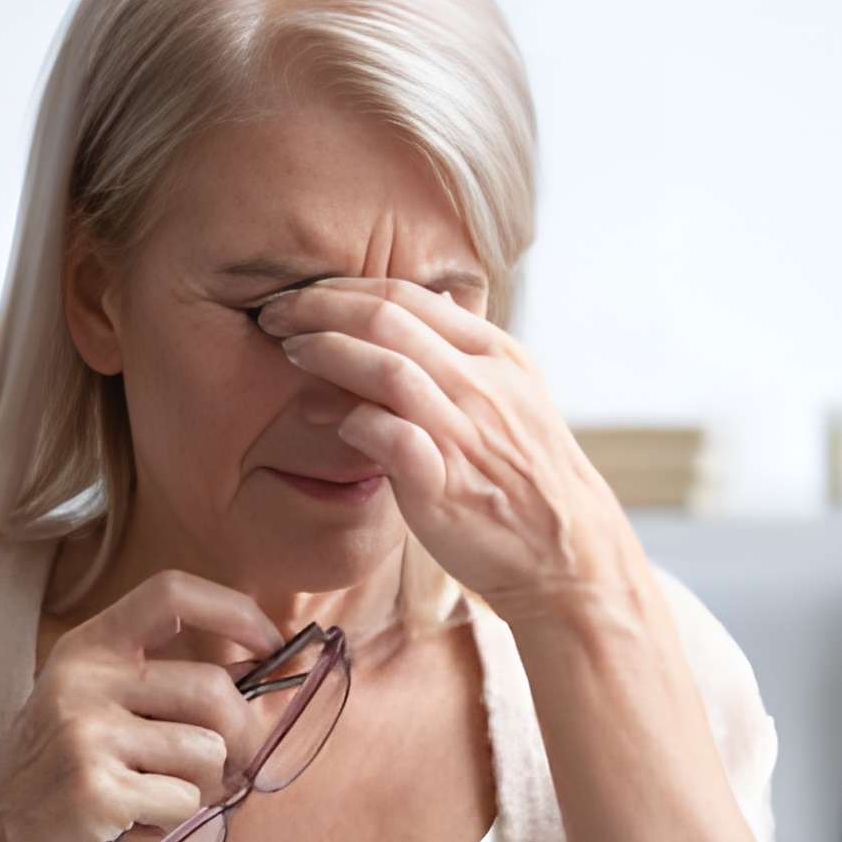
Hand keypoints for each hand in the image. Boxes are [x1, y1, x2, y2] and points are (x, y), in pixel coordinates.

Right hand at [0, 569, 286, 841]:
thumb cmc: (69, 773)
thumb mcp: (102, 706)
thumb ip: (169, 682)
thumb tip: (270, 666)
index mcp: (89, 648)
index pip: (171, 593)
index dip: (234, 611)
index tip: (271, 643)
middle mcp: (82, 680)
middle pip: (212, 688)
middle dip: (245, 735)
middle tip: (238, 766)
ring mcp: (84, 734)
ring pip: (208, 751)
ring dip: (205, 786)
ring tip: (158, 795)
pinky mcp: (95, 789)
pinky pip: (185, 801)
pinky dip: (175, 820)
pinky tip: (135, 821)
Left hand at [257, 275, 648, 621]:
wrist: (566, 553)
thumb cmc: (526, 477)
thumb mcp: (511, 396)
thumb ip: (465, 355)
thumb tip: (431, 306)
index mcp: (495, 354)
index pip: (408, 295)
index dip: (344, 289)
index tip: (303, 296)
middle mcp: (482, 383)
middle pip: (388, 317)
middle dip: (320, 306)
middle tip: (275, 314)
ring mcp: (465, 432)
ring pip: (387, 368)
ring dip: (328, 351)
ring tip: (289, 351)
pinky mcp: (446, 483)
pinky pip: (390, 436)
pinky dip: (351, 419)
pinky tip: (321, 416)